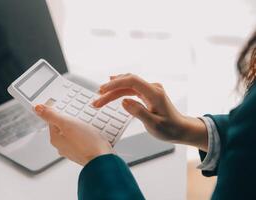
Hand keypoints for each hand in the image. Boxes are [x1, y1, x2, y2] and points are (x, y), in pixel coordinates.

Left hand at [35, 105, 113, 165]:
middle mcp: (62, 146)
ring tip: (88, 123)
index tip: (68, 108)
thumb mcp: (67, 124)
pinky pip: (83, 138)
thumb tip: (37, 108)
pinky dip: (87, 133)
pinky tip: (93, 132)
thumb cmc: (86, 143)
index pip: (52, 120)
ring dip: (80, 126)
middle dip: (71, 119)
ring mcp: (73, 149)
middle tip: (80, 115)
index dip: (60, 112)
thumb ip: (52, 115)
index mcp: (55, 139)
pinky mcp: (84, 151)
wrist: (103, 159)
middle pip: (64, 126)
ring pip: (74, 132)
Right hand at [93, 74, 207, 150]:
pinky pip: (131, 88)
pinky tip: (111, 89)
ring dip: (113, 91)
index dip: (115, 83)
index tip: (102, 90)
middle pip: (127, 82)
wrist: (180, 129)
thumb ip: (139, 112)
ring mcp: (150, 89)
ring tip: (100, 97)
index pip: (132, 81)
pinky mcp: (147, 93)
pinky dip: (119, 90)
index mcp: (154, 93)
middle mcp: (152, 88)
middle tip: (97, 100)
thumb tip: (124, 101)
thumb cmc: (170, 128)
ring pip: (127, 85)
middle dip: (110, 90)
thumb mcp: (154, 125)